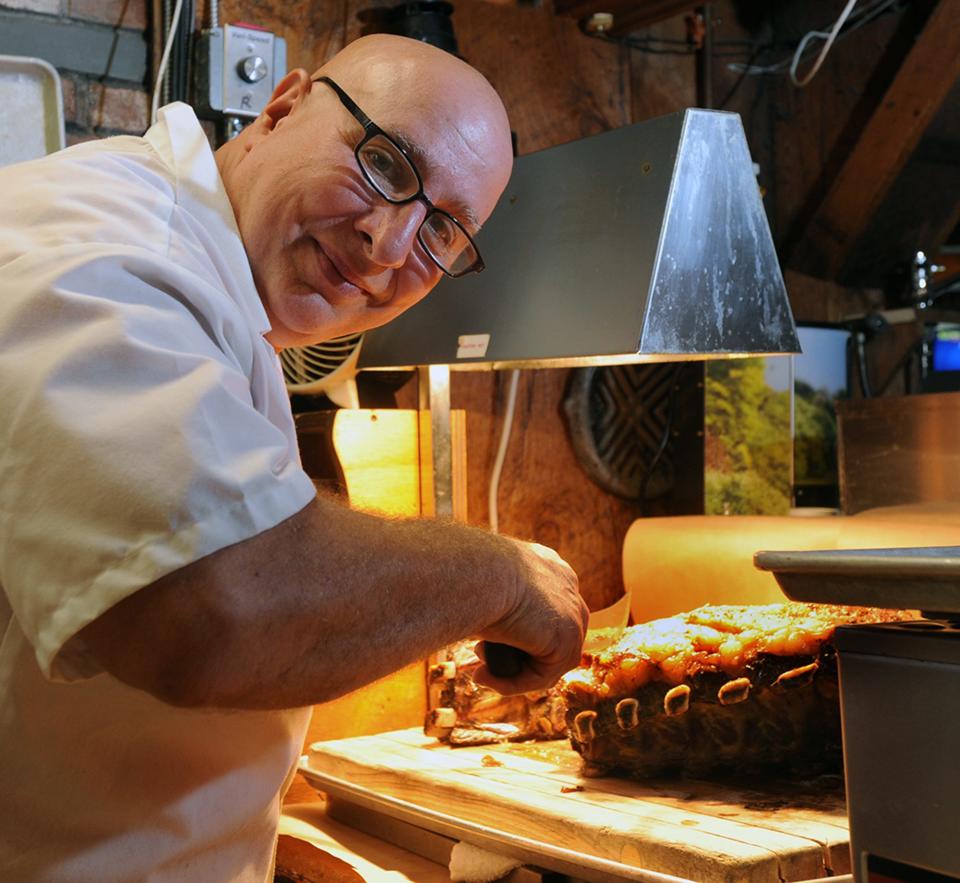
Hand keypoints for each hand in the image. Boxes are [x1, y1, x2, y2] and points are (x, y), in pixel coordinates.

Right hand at [474, 540, 587, 694]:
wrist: (476, 571)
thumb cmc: (467, 572)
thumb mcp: (481, 586)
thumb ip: (494, 608)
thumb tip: (490, 635)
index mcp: (545, 564)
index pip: (542, 607)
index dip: (517, 632)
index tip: (485, 641)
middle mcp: (564, 583)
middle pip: (549, 635)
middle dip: (516, 654)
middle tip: (479, 655)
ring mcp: (572, 611)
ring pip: (546, 659)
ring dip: (512, 674)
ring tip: (479, 671)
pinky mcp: (567, 639)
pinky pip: (542, 674)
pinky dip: (514, 683)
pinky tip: (485, 676)